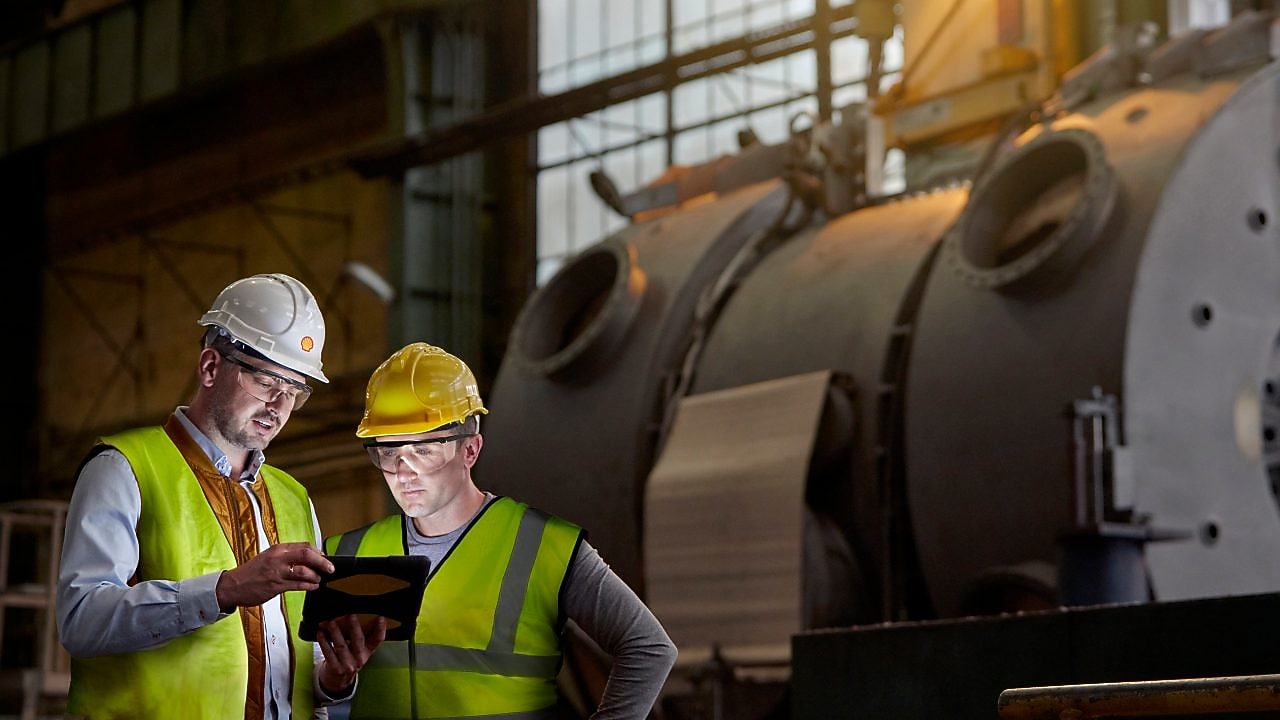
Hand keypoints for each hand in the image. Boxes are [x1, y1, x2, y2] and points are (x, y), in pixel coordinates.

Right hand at [215, 541, 333, 610]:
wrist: (232, 585)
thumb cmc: (251, 572)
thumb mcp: (269, 557)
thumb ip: (287, 556)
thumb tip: (308, 558)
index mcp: (278, 549)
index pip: (304, 546)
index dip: (318, 552)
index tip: (325, 558)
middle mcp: (278, 558)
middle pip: (307, 555)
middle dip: (323, 562)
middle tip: (330, 568)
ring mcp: (277, 572)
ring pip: (304, 571)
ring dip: (316, 576)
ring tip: (319, 579)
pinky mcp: (276, 586)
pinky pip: (298, 585)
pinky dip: (309, 586)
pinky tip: (313, 587)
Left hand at [316, 614, 387, 695]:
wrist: (339, 681)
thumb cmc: (349, 659)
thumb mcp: (360, 651)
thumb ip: (361, 637)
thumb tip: (357, 615)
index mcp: (367, 652)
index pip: (377, 640)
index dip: (380, 629)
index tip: (381, 618)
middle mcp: (359, 658)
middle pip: (358, 641)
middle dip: (354, 628)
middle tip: (351, 615)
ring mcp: (347, 664)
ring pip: (341, 646)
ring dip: (335, 633)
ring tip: (331, 623)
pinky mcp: (335, 668)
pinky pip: (328, 653)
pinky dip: (324, 642)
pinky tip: (321, 633)